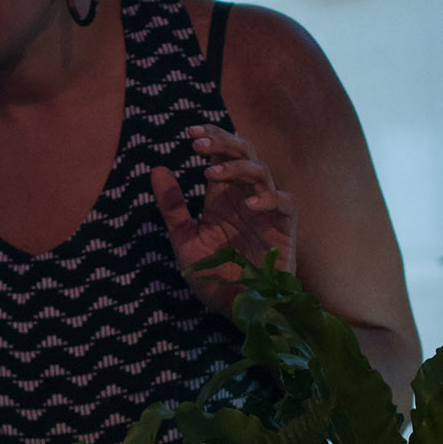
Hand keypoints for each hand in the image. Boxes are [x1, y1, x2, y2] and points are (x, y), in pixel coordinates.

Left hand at [150, 124, 295, 317]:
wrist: (236, 310)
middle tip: (197, 144)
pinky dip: (268, 200)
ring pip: (262, 172)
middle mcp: (245, 198)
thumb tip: (157, 168)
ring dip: (236, 168)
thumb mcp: (183, 240)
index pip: (221, 155)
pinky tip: (248, 204)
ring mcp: (266, 212)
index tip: (189, 133)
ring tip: (209, 175)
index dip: (211, 138)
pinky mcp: (284, 230)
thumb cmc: (213, 277)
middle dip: (222, 143)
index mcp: (222, 197)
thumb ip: (172, 207)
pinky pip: (285, 203)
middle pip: (244, 153)